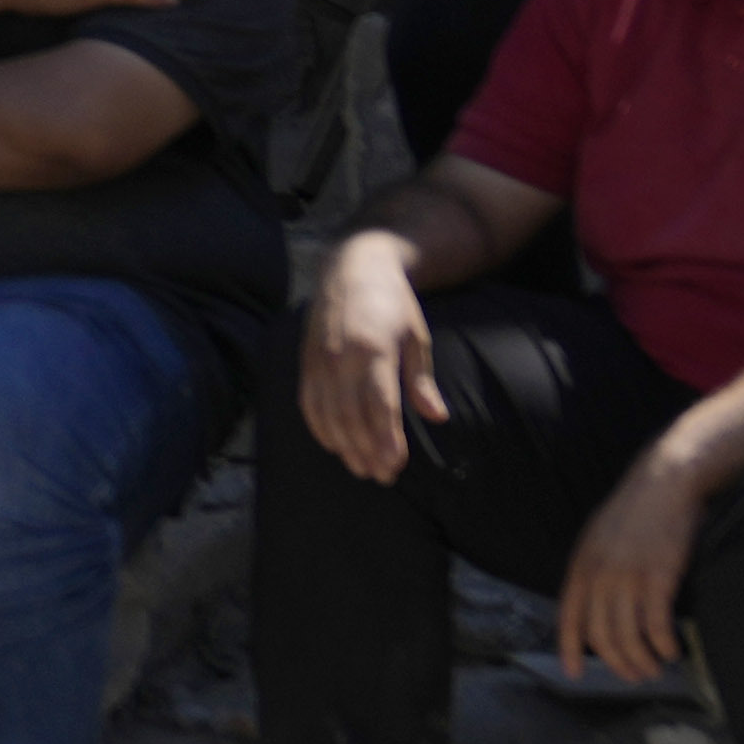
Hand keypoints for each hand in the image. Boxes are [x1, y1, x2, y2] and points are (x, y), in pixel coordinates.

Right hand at [290, 239, 438, 482]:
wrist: (351, 266)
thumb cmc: (392, 302)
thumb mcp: (415, 336)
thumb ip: (421, 379)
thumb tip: (437, 416)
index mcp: (374, 347)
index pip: (379, 405)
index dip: (386, 439)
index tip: (396, 465)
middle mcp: (341, 356)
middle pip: (351, 416)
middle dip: (367, 451)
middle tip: (383, 476)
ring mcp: (319, 359)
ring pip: (328, 415)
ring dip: (345, 446)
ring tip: (362, 468)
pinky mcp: (305, 361)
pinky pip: (308, 403)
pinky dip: (320, 428)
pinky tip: (335, 445)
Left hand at [555, 454, 710, 682]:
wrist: (665, 482)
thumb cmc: (636, 509)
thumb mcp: (599, 536)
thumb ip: (593, 569)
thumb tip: (594, 603)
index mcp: (582, 566)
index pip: (569, 618)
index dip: (569, 649)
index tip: (573, 674)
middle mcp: (600, 576)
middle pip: (602, 636)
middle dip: (617, 664)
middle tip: (634, 675)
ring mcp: (628, 578)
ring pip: (629, 637)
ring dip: (642, 661)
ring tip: (654, 668)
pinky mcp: (658, 578)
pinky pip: (657, 627)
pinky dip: (664, 646)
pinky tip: (672, 651)